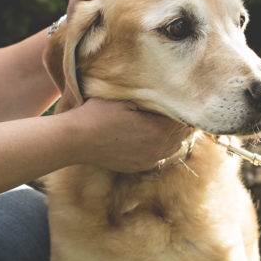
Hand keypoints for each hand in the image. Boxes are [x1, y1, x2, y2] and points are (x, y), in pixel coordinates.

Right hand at [66, 98, 193, 172]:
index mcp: (158, 130)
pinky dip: (161, 146)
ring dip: (174, 135)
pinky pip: (159, 157)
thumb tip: (169, 93)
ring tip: (171, 121)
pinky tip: (155, 136)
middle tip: (180, 106)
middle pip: (182, 134)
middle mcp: (157, 149)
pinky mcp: (138, 167)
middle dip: (182, 121)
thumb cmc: (98, 113)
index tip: (183, 97)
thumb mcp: (125, 98)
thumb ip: (150, 97)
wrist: (76, 140)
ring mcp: (147, 160)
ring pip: (173, 147)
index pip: (183, 118)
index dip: (184, 106)